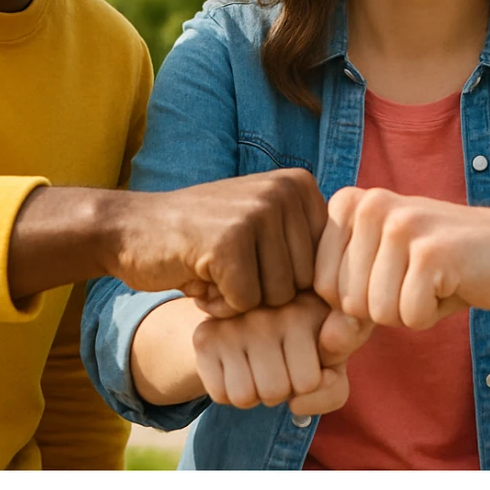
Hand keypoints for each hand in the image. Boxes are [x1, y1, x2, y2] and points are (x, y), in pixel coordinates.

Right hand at [108, 168, 326, 315]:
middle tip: (224, 262)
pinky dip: (217, 304)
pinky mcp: (229, 242)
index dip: (284, 277)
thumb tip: (358, 290)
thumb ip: (305, 246)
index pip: (324, 265)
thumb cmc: (203, 238)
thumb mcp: (265, 228)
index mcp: (301, 185)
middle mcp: (285, 191)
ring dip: (239, 298)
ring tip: (212, 266)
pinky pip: (244, 303)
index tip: (250, 253)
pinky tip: (196, 274)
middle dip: (261, 290)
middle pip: (302, 283)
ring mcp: (257, 213)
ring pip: (276, 297)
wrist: (131, 228)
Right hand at [192, 292, 373, 412]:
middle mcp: (271, 309)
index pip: (308, 382)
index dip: (306, 383)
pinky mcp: (205, 335)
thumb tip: (301, 398)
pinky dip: (228, 392)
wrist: (250, 318)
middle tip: (277, 366)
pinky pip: (220, 395)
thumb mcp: (327, 368)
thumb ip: (332, 389)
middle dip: (278, 392)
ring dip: (253, 395)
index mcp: (310, 310)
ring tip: (257, 366)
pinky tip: (236, 366)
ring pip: (244, 397)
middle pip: (274, 392)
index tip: (304, 361)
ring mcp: (235, 321)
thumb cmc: (303, 347)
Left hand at [313, 186, 489, 328]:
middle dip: (385, 306)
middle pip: (346, 302)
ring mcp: (401, 225)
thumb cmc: (450, 266)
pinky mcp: (432, 252)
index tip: (396, 271)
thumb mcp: (387, 279)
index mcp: (351, 203)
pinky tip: (455, 283)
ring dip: (410, 310)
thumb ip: (348, 309)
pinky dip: (434, 314)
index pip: (321, 286)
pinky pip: (409, 317)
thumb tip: (324, 345)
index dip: (361, 299)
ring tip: (437, 278)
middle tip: (422, 276)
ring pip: (376, 312)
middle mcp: (370, 205)